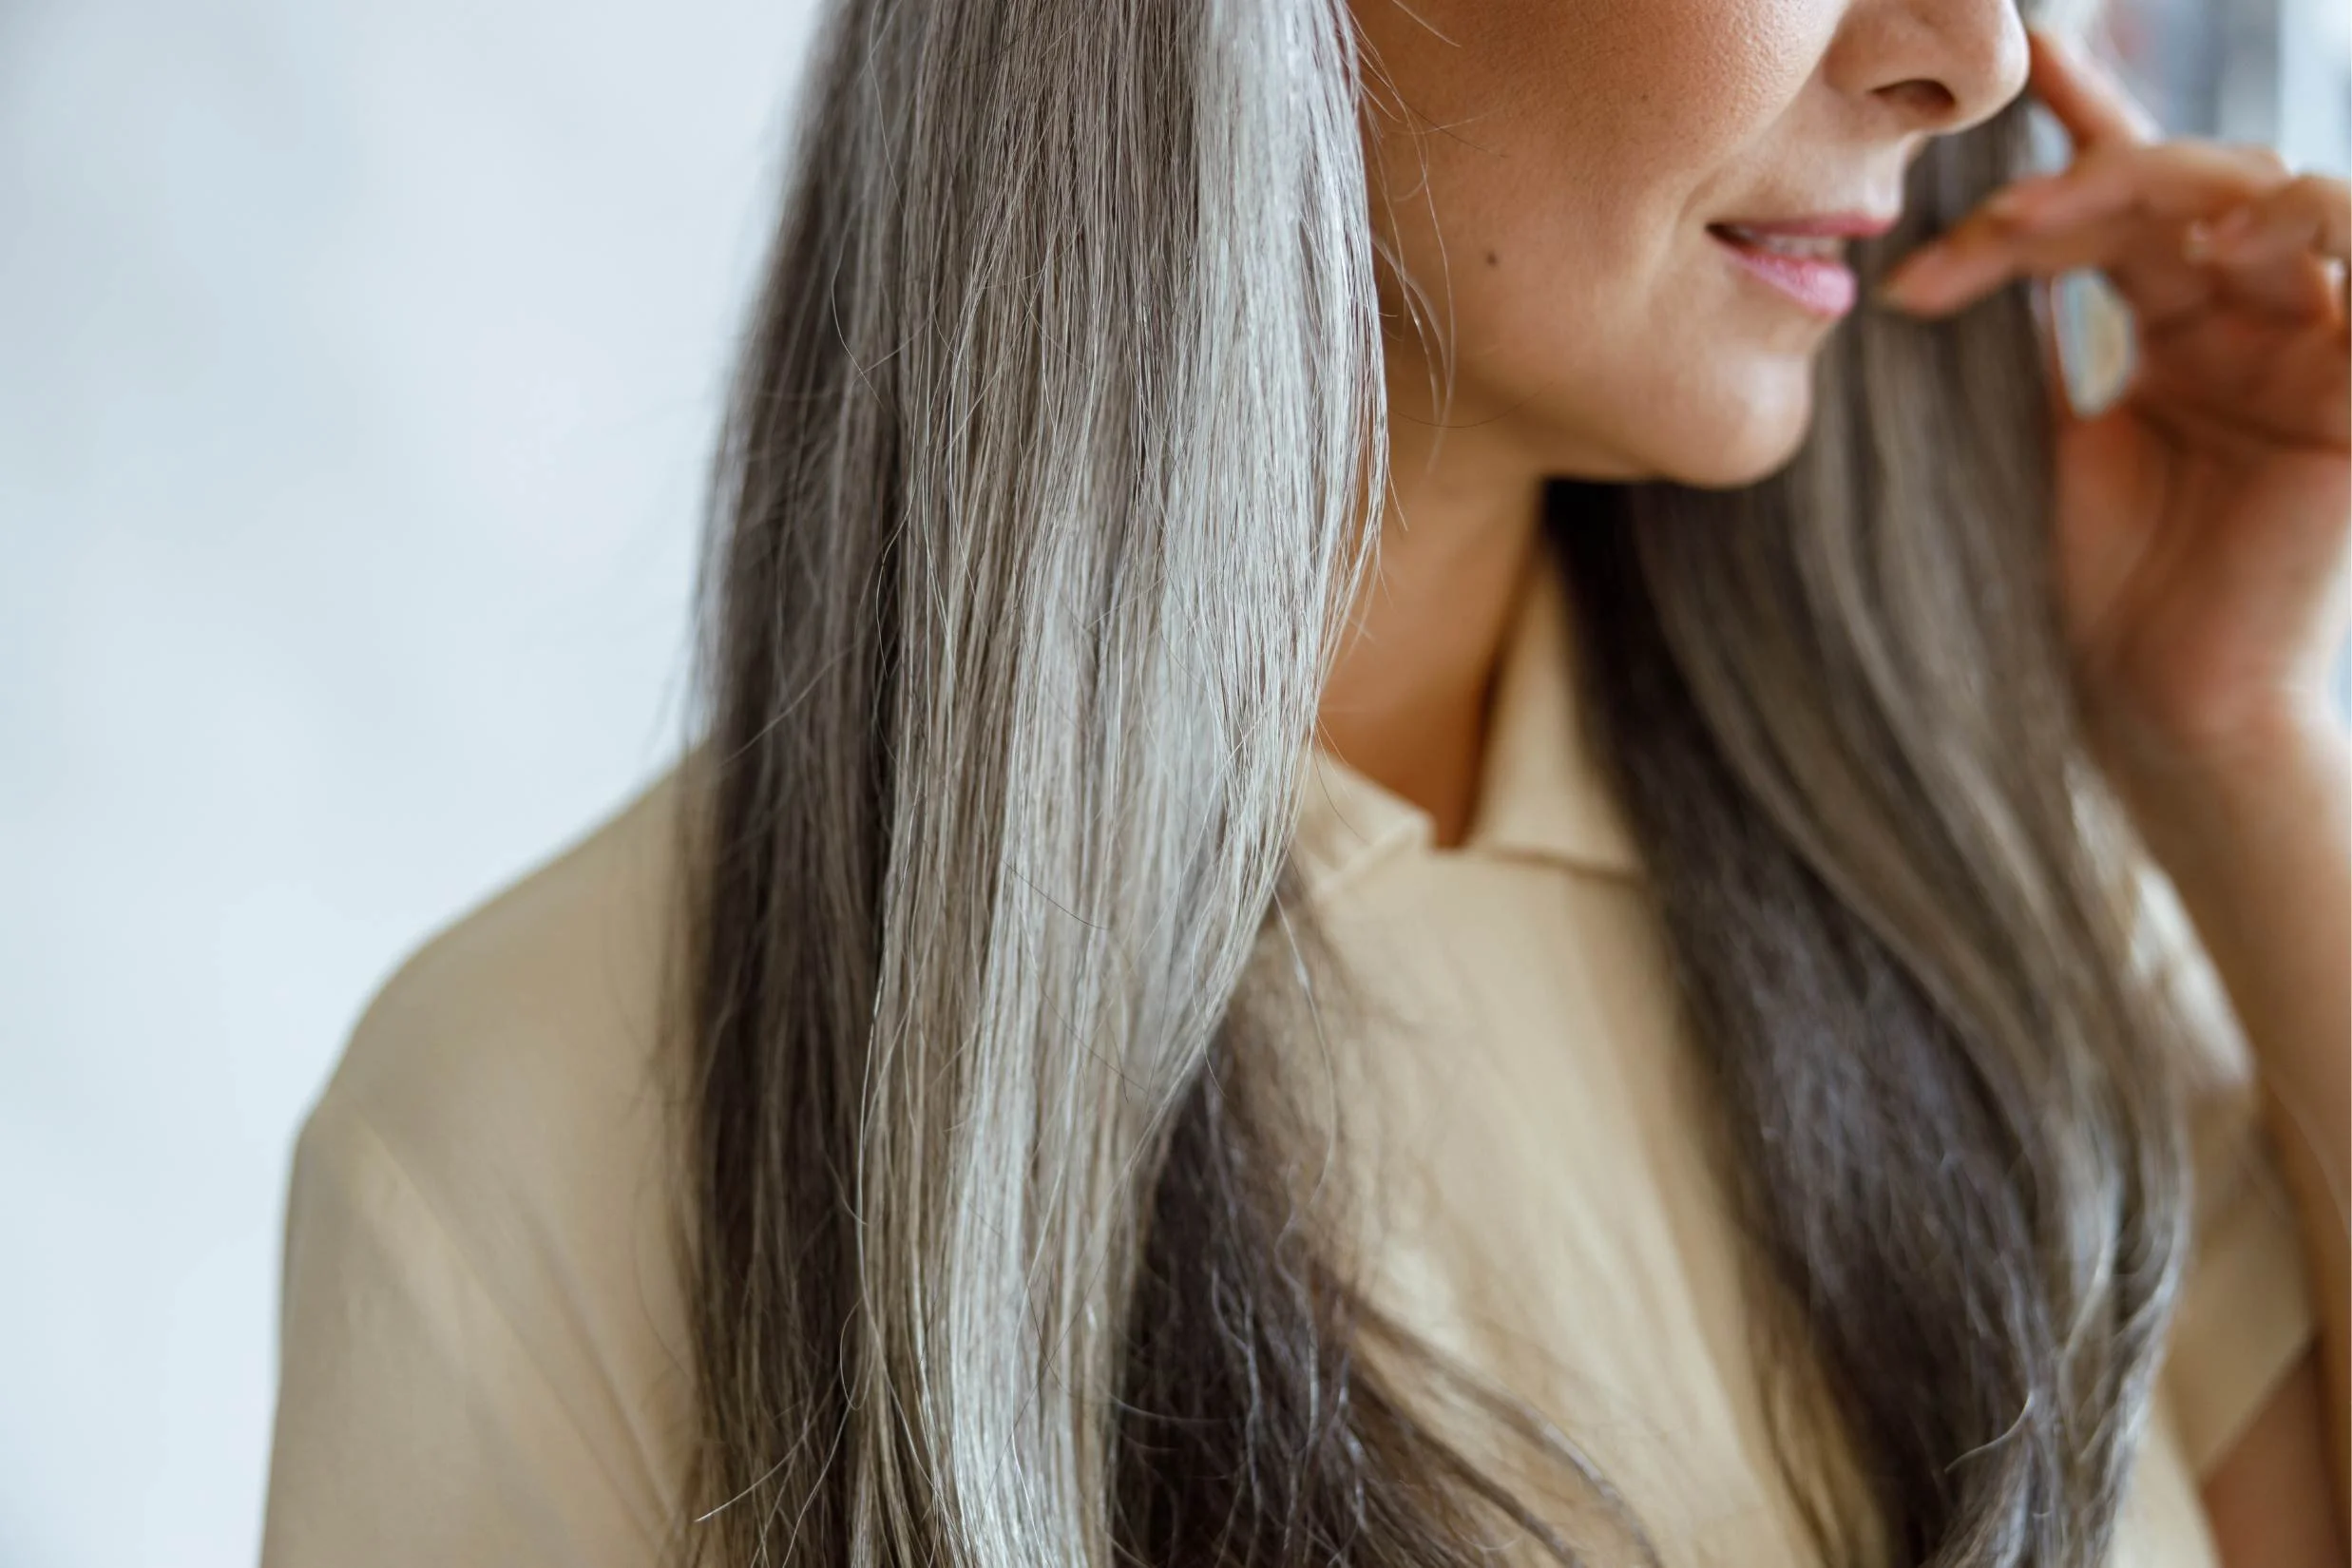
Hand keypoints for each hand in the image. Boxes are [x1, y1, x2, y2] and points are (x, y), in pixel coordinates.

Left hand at [1875, 25, 2348, 810]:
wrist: (2154, 711)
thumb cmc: (2089, 597)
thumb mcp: (2029, 441)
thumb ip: (2021, 339)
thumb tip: (1931, 251)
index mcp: (2174, 327)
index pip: (2126, 199)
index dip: (2077, 126)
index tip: (2013, 67)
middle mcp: (2248, 320)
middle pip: (2178, 189)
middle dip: (2071, 186)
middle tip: (1980, 227)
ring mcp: (2312, 345)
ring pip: (2265, 197)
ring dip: (2161, 189)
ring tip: (2062, 219)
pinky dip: (2301, 223)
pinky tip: (2215, 238)